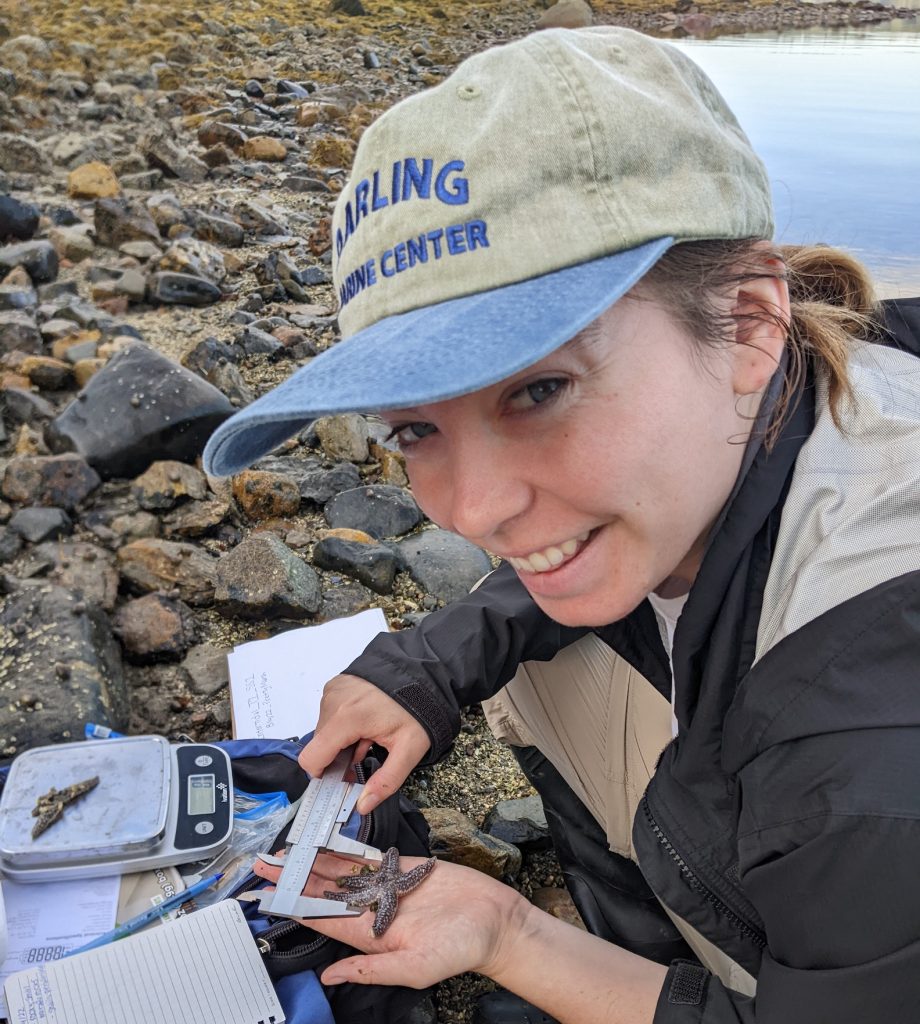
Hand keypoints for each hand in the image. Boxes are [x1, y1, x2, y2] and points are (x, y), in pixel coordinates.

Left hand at [252, 851, 529, 988]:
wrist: (494, 920)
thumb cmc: (460, 950)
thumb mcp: (414, 969)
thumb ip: (371, 969)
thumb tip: (330, 976)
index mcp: (371, 936)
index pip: (323, 920)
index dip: (295, 907)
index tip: (270, 896)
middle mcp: (373, 910)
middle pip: (325, 893)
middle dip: (295, 880)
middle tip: (265, 866)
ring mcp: (387, 887)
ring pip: (342, 872)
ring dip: (315, 862)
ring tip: (287, 852)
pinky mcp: (403, 868)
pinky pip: (369, 858)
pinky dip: (347, 851)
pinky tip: (327, 843)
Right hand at [299, 674, 431, 813]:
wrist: (423, 673)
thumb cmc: (418, 708)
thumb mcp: (409, 749)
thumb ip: (386, 781)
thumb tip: (363, 805)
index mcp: (345, 718)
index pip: (311, 759)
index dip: (322, 775)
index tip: (340, 780)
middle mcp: (333, 701)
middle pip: (319, 745)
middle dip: (338, 757)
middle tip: (366, 755)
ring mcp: (333, 690)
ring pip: (325, 730)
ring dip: (343, 740)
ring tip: (369, 736)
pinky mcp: (337, 685)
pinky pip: (330, 712)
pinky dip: (344, 723)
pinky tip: (366, 723)